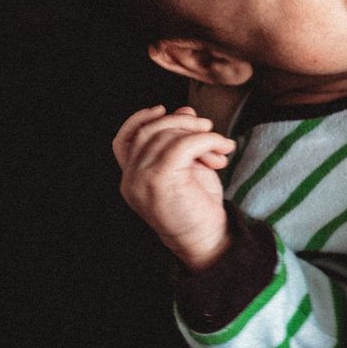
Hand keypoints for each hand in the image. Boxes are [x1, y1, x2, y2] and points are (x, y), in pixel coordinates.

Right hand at [113, 104, 236, 270]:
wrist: (206, 238)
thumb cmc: (197, 204)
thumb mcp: (185, 168)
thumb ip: (179, 143)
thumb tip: (185, 111)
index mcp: (132, 177)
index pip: (123, 140)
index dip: (139, 119)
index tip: (163, 109)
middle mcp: (131, 178)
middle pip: (149, 131)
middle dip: (182, 122)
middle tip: (208, 128)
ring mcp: (141, 180)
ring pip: (166, 135)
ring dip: (199, 132)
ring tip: (220, 144)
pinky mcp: (159, 180)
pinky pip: (183, 144)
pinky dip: (207, 140)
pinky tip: (223, 148)